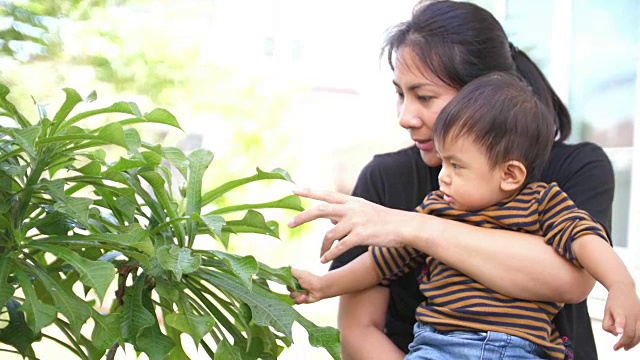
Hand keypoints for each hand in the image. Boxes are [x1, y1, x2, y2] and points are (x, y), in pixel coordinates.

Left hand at [288, 188, 408, 262]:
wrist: (404, 226)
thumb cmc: (384, 220)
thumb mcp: (363, 210)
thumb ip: (345, 212)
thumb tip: (329, 216)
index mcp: (351, 201)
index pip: (326, 194)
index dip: (309, 192)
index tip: (294, 189)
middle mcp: (351, 209)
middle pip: (321, 210)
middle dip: (303, 217)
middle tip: (289, 223)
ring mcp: (356, 222)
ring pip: (330, 234)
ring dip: (322, 247)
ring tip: (320, 256)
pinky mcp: (361, 236)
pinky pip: (340, 247)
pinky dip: (330, 254)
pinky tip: (325, 260)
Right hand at [289, 268, 323, 303]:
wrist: (320, 288)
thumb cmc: (311, 279)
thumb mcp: (300, 273)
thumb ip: (291, 271)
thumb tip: (283, 270)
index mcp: (294, 280)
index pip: (286, 282)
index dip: (288, 282)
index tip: (291, 282)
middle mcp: (295, 286)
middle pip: (288, 289)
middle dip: (294, 289)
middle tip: (300, 287)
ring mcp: (298, 294)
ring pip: (291, 296)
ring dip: (298, 294)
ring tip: (305, 293)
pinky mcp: (300, 300)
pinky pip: (296, 301)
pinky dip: (300, 299)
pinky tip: (305, 296)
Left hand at [602, 283, 639, 350]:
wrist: (624, 289)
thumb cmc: (613, 302)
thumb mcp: (606, 311)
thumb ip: (607, 325)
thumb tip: (617, 334)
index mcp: (619, 311)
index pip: (621, 319)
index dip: (620, 325)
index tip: (619, 332)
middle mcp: (631, 314)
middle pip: (630, 333)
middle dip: (624, 343)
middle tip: (617, 348)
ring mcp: (639, 315)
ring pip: (639, 334)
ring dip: (633, 343)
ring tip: (625, 348)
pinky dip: (638, 338)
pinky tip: (632, 341)